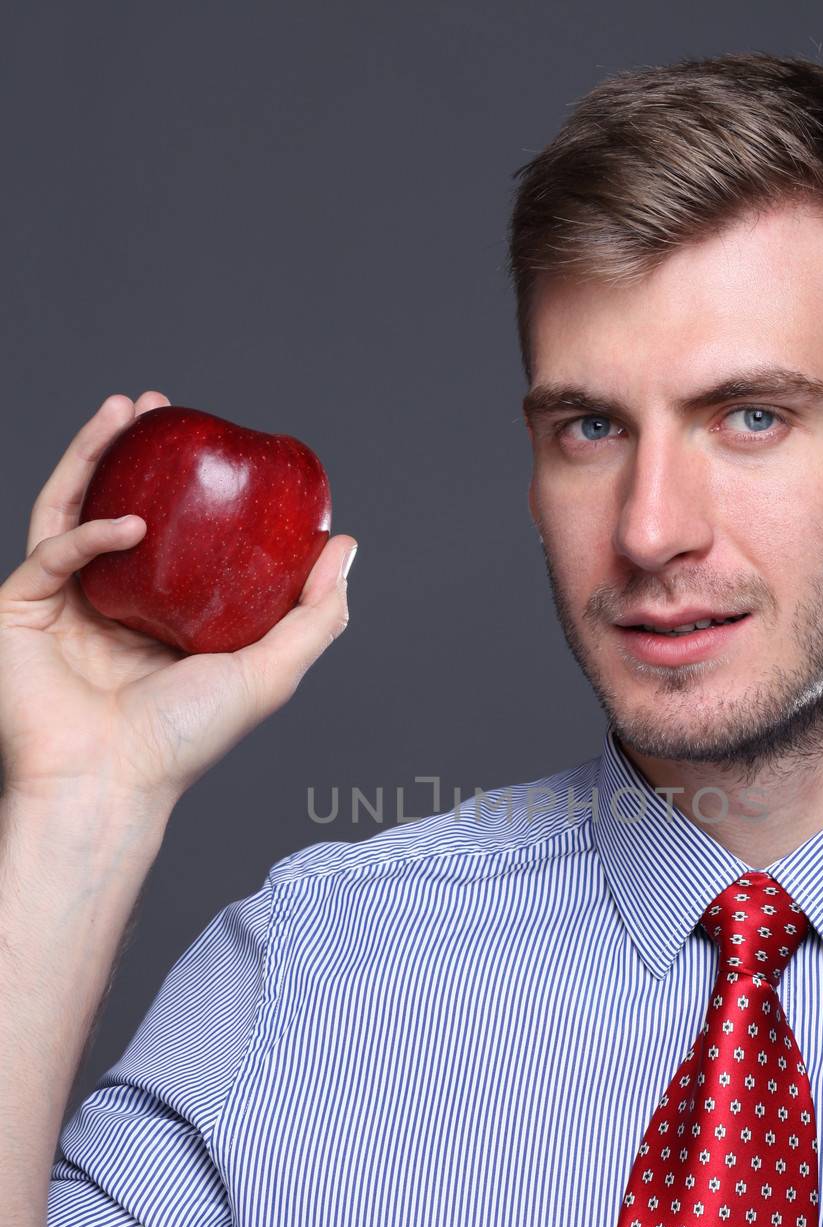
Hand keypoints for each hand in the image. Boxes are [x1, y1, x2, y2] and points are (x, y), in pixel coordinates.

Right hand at [0, 392, 355, 811]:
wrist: (109, 782)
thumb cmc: (185, 740)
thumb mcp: (271, 672)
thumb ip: (315, 614)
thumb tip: (346, 546)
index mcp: (160, 621)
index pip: (174, 539)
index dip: (190, 488)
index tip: (217, 446)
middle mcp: (109, 607)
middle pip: (115, 506)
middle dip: (133, 450)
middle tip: (159, 405)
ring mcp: (62, 604)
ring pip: (71, 508)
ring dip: (94, 453)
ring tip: (124, 409)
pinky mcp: (21, 607)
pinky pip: (54, 549)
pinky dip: (89, 530)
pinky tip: (126, 519)